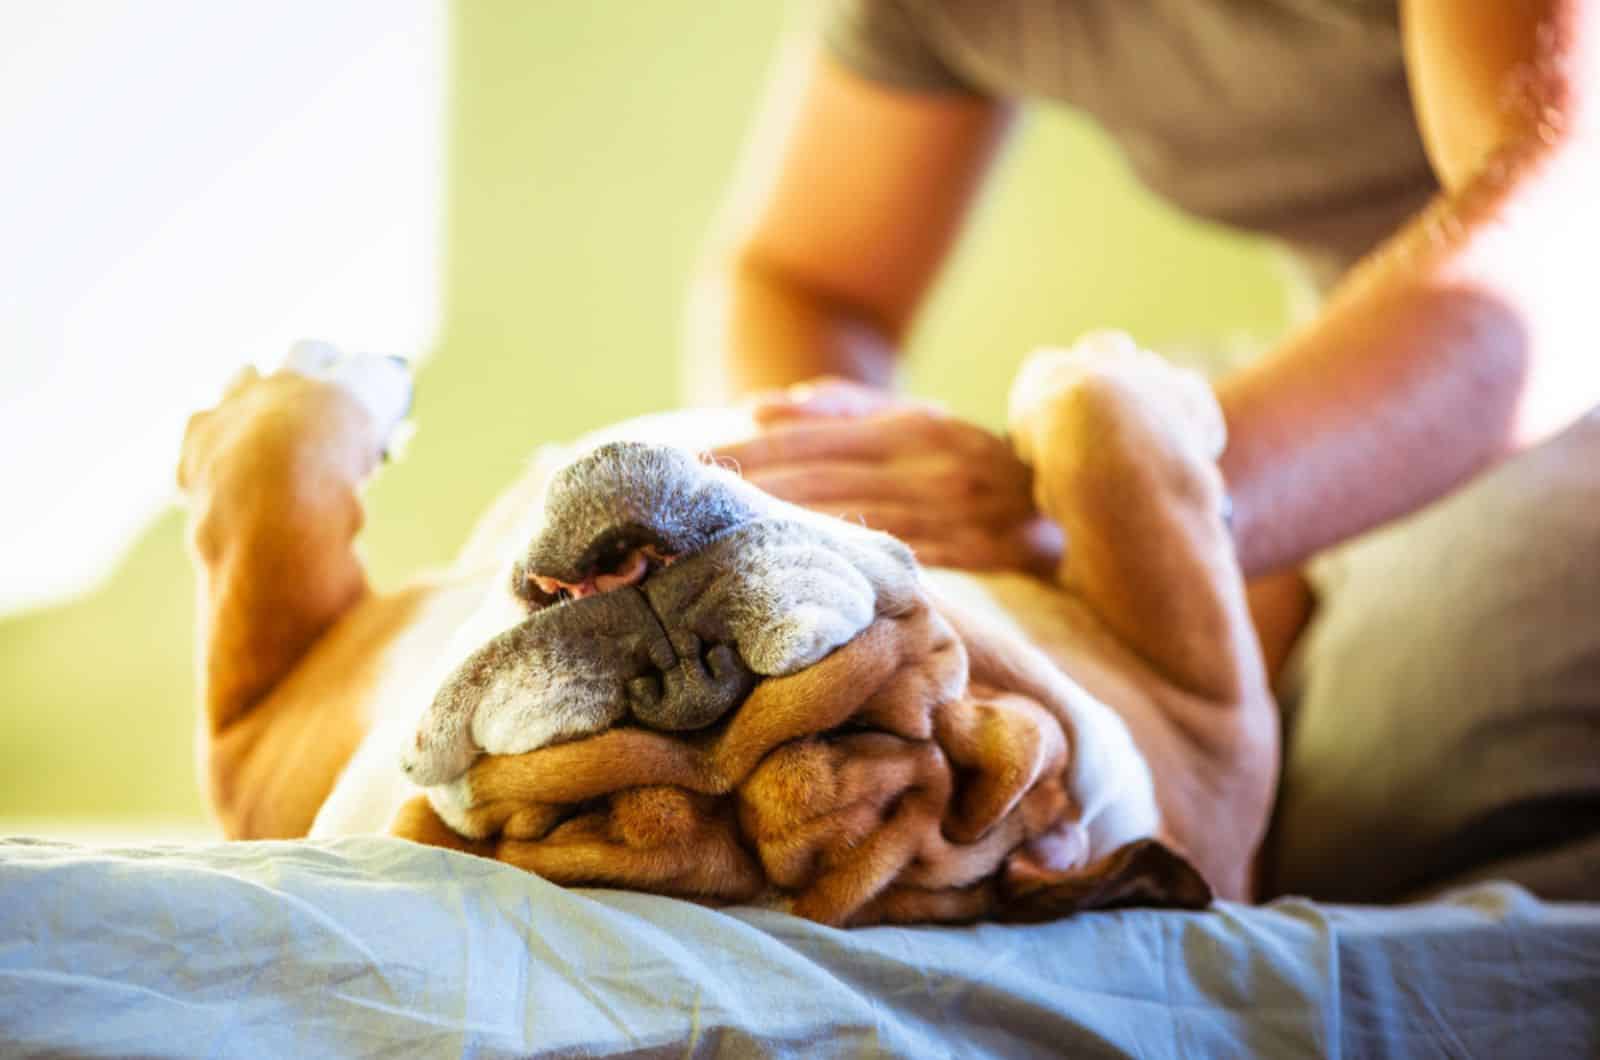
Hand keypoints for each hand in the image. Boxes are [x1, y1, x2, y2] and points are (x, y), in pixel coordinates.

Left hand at [714, 377, 1062, 576]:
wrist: (1075, 484)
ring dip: (787, 545)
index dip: (747, 460)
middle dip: (748, 504)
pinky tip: (804, 596)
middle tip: (678, 521)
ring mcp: (960, 518)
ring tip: (715, 558)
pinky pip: (908, 572)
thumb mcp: (914, 418)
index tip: (686, 474)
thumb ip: (844, 407)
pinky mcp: (984, 563)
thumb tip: (763, 407)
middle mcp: (934, 468)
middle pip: (821, 488)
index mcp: (910, 429)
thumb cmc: (966, 457)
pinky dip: (854, 581)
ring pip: (855, 531)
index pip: (809, 446)